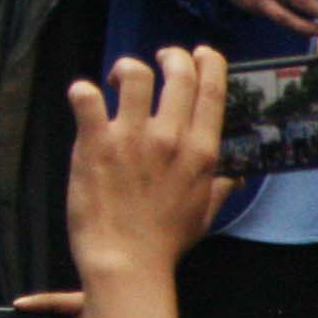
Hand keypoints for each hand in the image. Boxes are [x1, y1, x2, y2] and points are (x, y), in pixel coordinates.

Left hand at [64, 49, 227, 298]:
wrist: (126, 263)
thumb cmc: (164, 242)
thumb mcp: (204, 215)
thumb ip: (219, 189)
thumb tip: (234, 178)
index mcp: (200, 152)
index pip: (211, 90)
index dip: (208, 62)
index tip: (200, 54)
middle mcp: (170, 137)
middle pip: (178, 73)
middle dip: (171, 56)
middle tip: (158, 60)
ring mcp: (132, 137)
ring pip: (134, 75)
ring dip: (126, 68)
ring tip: (115, 80)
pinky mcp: (95, 143)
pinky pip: (87, 99)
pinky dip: (82, 91)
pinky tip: (83, 97)